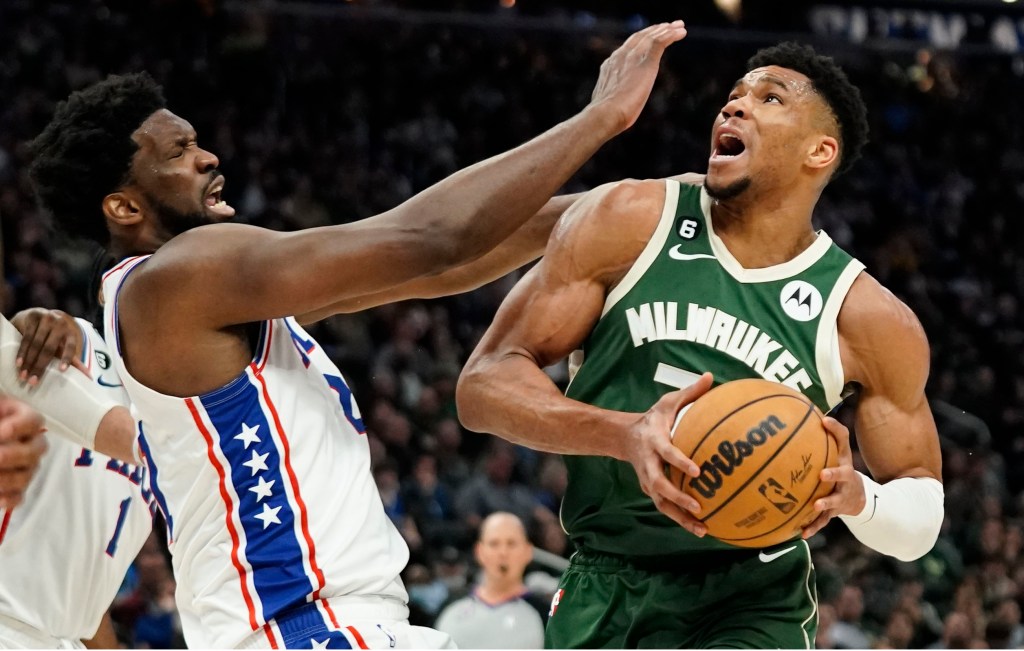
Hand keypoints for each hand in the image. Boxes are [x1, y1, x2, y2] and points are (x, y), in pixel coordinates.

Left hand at [0, 396, 45, 509]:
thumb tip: (3, 434)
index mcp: (19, 418)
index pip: (34, 421)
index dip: (20, 427)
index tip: (2, 431)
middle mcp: (27, 443)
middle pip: (37, 450)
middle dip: (13, 455)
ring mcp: (23, 465)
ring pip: (27, 474)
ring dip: (8, 479)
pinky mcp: (13, 487)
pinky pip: (18, 496)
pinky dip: (8, 499)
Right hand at [11, 308, 83, 385]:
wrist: (35, 314)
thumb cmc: (51, 335)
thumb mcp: (61, 345)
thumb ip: (72, 359)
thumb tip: (89, 377)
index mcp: (70, 332)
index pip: (70, 346)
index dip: (67, 358)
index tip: (62, 370)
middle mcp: (60, 324)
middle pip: (49, 348)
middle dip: (40, 366)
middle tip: (33, 381)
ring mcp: (47, 318)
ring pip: (36, 344)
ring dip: (29, 361)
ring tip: (23, 375)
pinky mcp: (33, 316)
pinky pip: (26, 337)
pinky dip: (22, 351)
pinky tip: (19, 363)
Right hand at [588, 20, 687, 133]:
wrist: (606, 114)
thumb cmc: (606, 116)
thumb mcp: (609, 103)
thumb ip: (614, 98)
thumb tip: (617, 108)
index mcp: (610, 65)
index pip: (627, 47)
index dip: (640, 40)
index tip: (650, 37)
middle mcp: (620, 56)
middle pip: (640, 37)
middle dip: (654, 30)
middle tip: (668, 25)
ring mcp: (632, 57)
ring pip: (651, 36)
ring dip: (666, 29)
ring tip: (679, 26)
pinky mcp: (646, 62)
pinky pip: (661, 42)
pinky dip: (672, 35)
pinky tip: (681, 32)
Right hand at [624, 371, 711, 536]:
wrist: (624, 437)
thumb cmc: (654, 418)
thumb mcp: (668, 402)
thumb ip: (690, 392)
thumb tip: (711, 376)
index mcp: (654, 441)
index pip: (667, 453)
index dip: (679, 462)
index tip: (696, 472)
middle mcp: (649, 463)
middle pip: (659, 485)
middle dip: (677, 498)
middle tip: (699, 506)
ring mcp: (648, 479)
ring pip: (661, 503)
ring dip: (680, 518)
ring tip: (703, 529)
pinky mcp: (651, 490)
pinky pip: (665, 507)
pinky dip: (681, 519)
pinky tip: (702, 528)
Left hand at [802, 416, 866, 538]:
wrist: (858, 497)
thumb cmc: (840, 468)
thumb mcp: (838, 452)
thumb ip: (826, 434)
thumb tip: (809, 413)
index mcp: (843, 461)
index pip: (843, 442)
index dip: (836, 430)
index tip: (823, 420)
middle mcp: (845, 479)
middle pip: (843, 475)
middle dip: (834, 474)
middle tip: (822, 473)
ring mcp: (841, 497)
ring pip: (834, 501)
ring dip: (826, 503)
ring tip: (816, 505)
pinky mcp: (834, 512)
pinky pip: (822, 521)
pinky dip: (813, 527)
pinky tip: (801, 533)